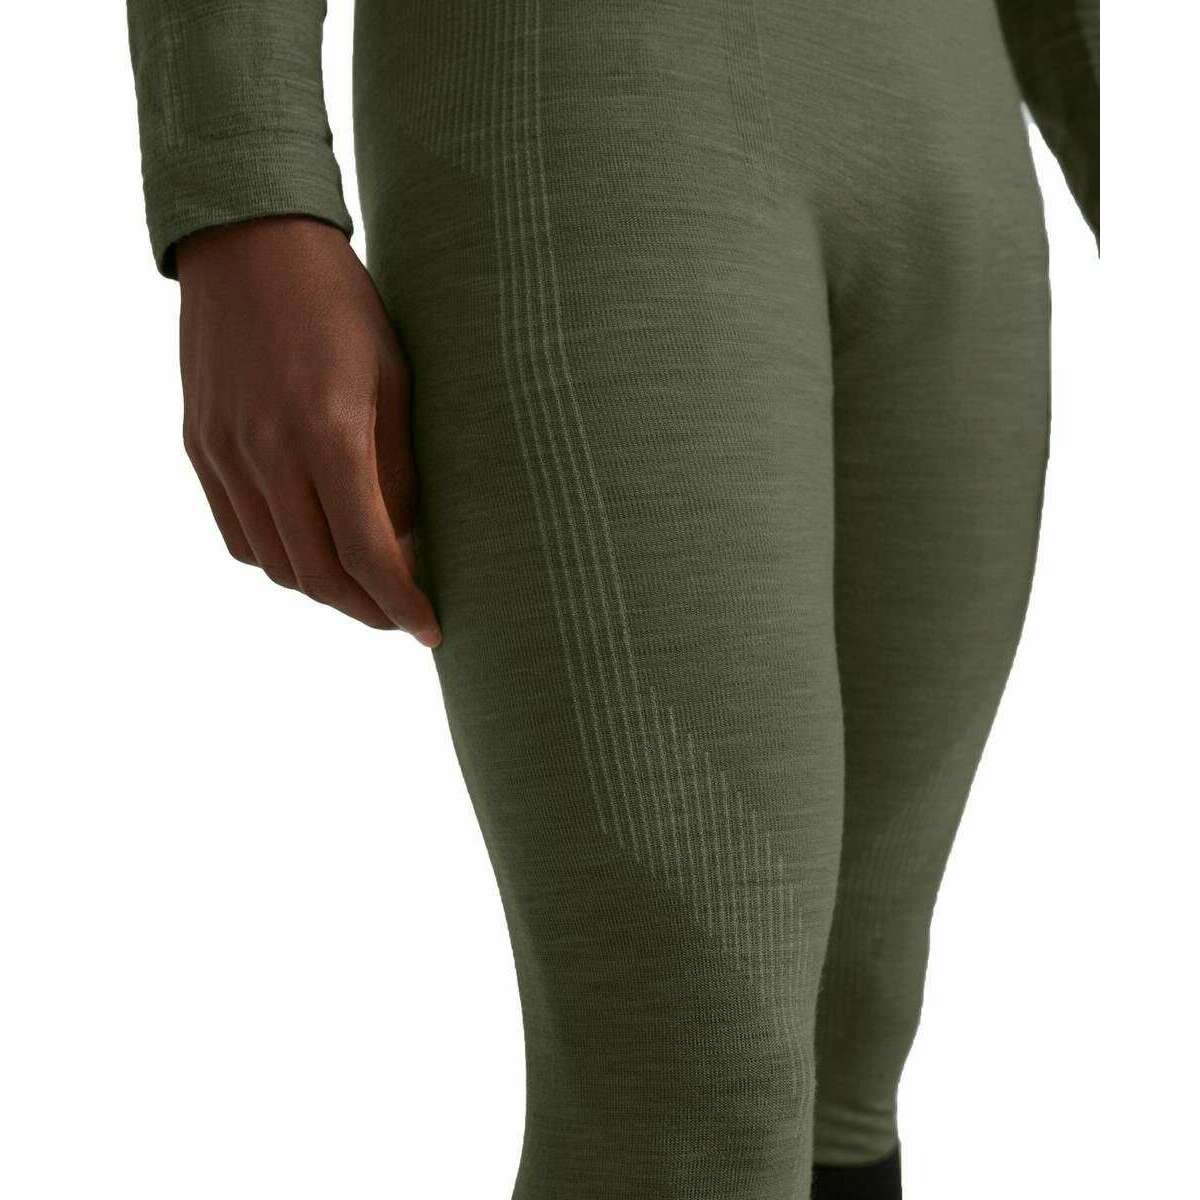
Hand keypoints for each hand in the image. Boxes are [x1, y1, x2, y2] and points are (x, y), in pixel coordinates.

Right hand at [176, 216, 439, 643]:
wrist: (251, 243)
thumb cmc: (342, 306)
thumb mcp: (395, 380)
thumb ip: (399, 469)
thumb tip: (406, 542)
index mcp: (328, 434)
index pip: (369, 554)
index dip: (402, 603)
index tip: (430, 629)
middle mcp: (268, 454)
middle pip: (319, 574)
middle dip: (367, 609)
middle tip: (400, 617)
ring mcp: (225, 454)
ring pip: (274, 564)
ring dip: (323, 590)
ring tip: (362, 588)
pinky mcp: (199, 447)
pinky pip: (238, 534)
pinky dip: (277, 560)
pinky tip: (310, 552)